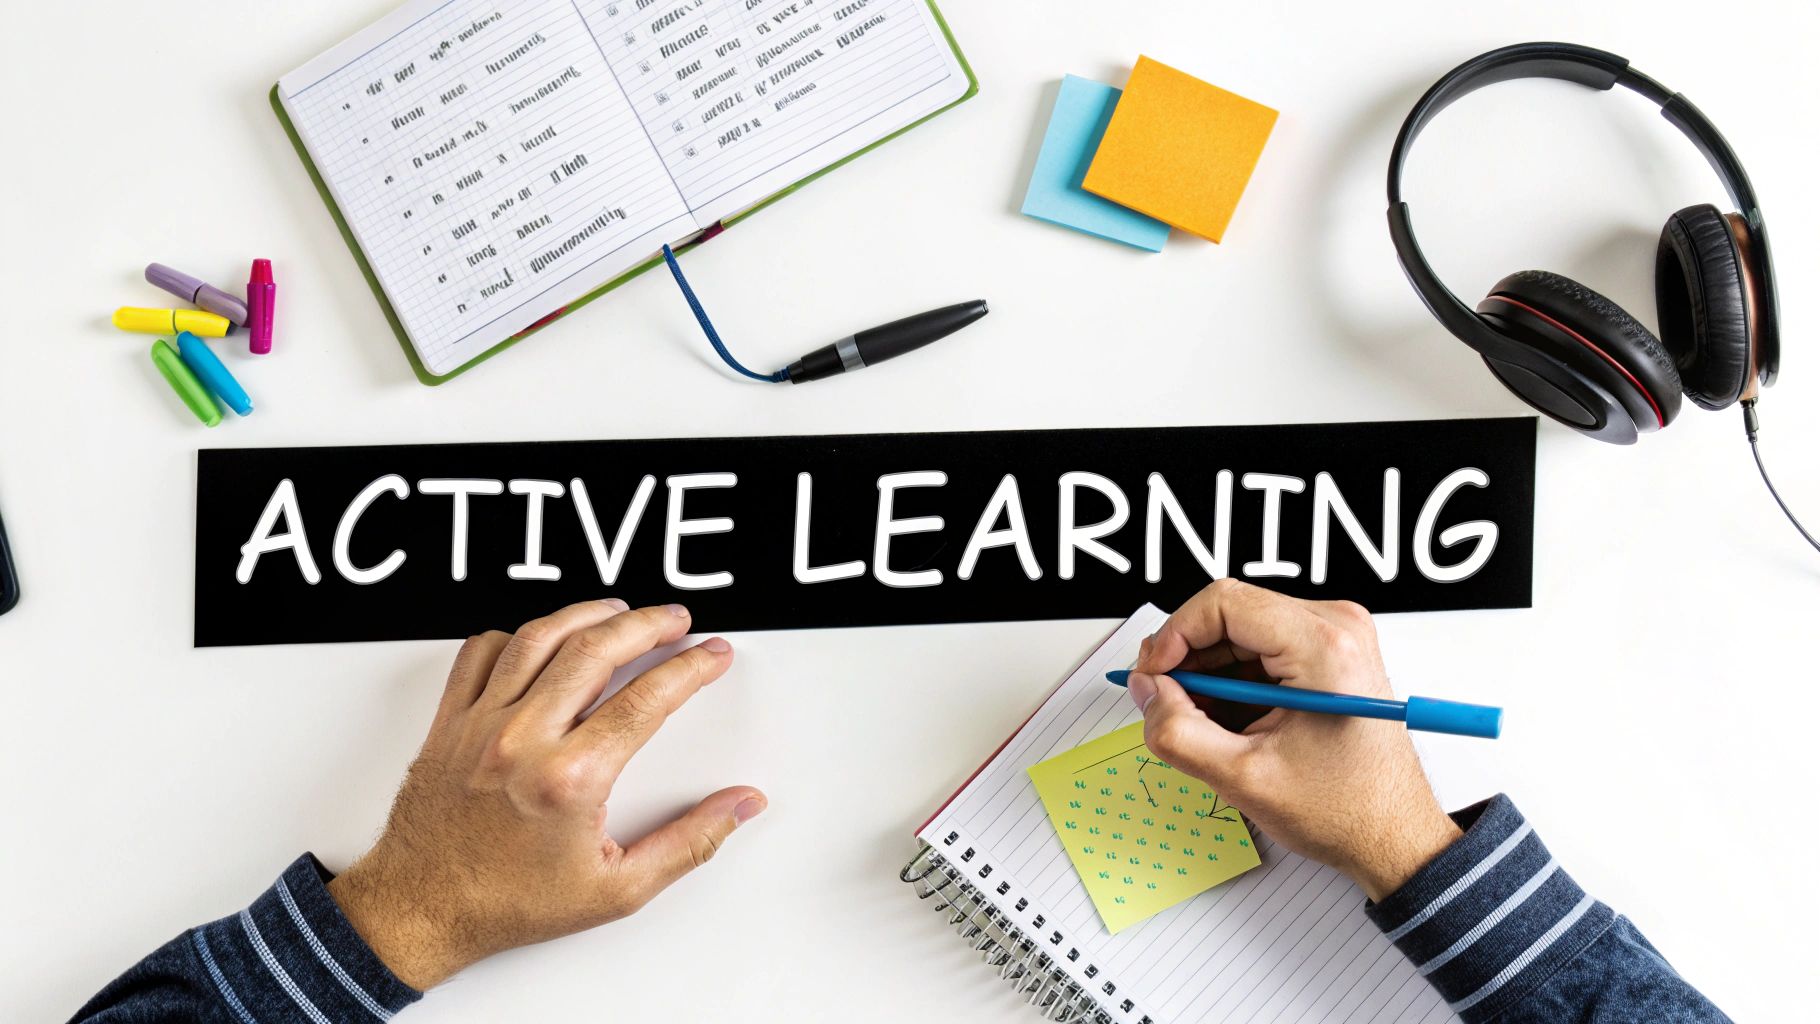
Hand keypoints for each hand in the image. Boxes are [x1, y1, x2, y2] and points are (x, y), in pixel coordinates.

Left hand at [327, 599, 765, 988]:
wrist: (422, 911)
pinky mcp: (449, 722)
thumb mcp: (618, 889)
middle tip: (675, 620)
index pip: (645, 700)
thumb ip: (689, 842)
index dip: (689, 669)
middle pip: (595, 651)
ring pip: (539, 639)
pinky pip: (482, 653)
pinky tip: (542, 637)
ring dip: (587, 614)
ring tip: (619, 610)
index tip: (710, 656)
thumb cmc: (510, 903)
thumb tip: (739, 805)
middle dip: (647, 624)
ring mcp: (480, 725)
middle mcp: (521, 741)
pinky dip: (516, 634)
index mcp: (569, 780)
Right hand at [1128, 580, 1460, 901]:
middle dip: (1189, 661)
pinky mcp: (1330, 653)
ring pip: (1240, 632)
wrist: (1395, 835)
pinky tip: (1236, 724)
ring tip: (1211, 727)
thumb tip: (1146, 692)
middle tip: (1169, 706)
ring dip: (1211, 675)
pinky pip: (1261, 648)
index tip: (1153, 677)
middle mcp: (1336, 627)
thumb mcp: (1243, 779)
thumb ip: (1177, 732)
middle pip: (1230, 613)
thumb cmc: (1346, 810)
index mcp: (1323, 646)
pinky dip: (1235, 682)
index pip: (1222, 603)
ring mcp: (1336, 637)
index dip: (1173, 637)